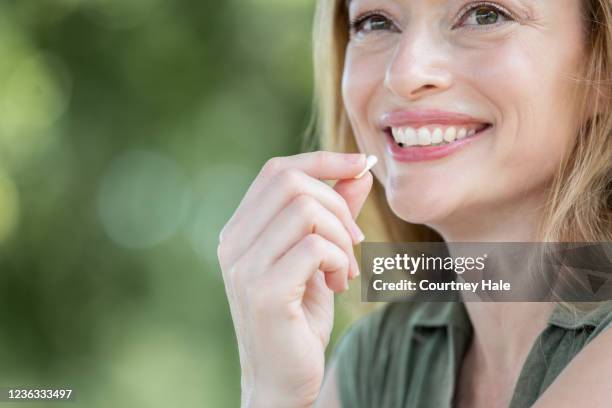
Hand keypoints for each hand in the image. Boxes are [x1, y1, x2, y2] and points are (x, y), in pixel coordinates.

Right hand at [217, 151, 373, 406]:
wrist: (281, 380)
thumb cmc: (298, 318)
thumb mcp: (320, 258)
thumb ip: (334, 214)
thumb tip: (360, 172)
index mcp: (240, 231)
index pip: (277, 170)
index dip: (322, 160)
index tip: (360, 165)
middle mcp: (233, 243)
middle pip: (291, 182)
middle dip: (338, 204)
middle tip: (353, 241)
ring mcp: (244, 267)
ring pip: (306, 211)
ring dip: (341, 236)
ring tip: (346, 269)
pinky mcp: (264, 292)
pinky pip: (314, 247)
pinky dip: (339, 259)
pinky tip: (338, 284)